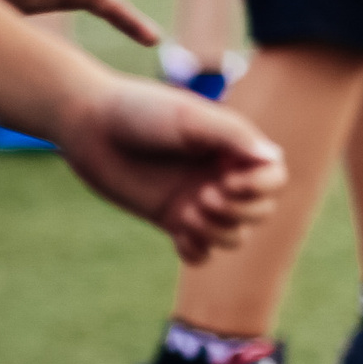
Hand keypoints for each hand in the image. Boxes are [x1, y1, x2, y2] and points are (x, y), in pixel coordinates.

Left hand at [50, 75, 288, 263]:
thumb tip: (273, 158)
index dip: (260, 188)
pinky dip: (196, 251)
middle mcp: (222, 176)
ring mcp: (198, 200)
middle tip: (202, 197)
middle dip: (238, 212)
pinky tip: (178, 235)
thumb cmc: (140, 112)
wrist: (89, 124)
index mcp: (234, 150)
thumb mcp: (190, 118)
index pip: (273, 179)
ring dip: (217, 232)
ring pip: (234, 236)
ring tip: (185, 213)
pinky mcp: (171, 219)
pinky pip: (200, 251)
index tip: (227, 182)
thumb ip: (233, 136)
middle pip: (260, 212)